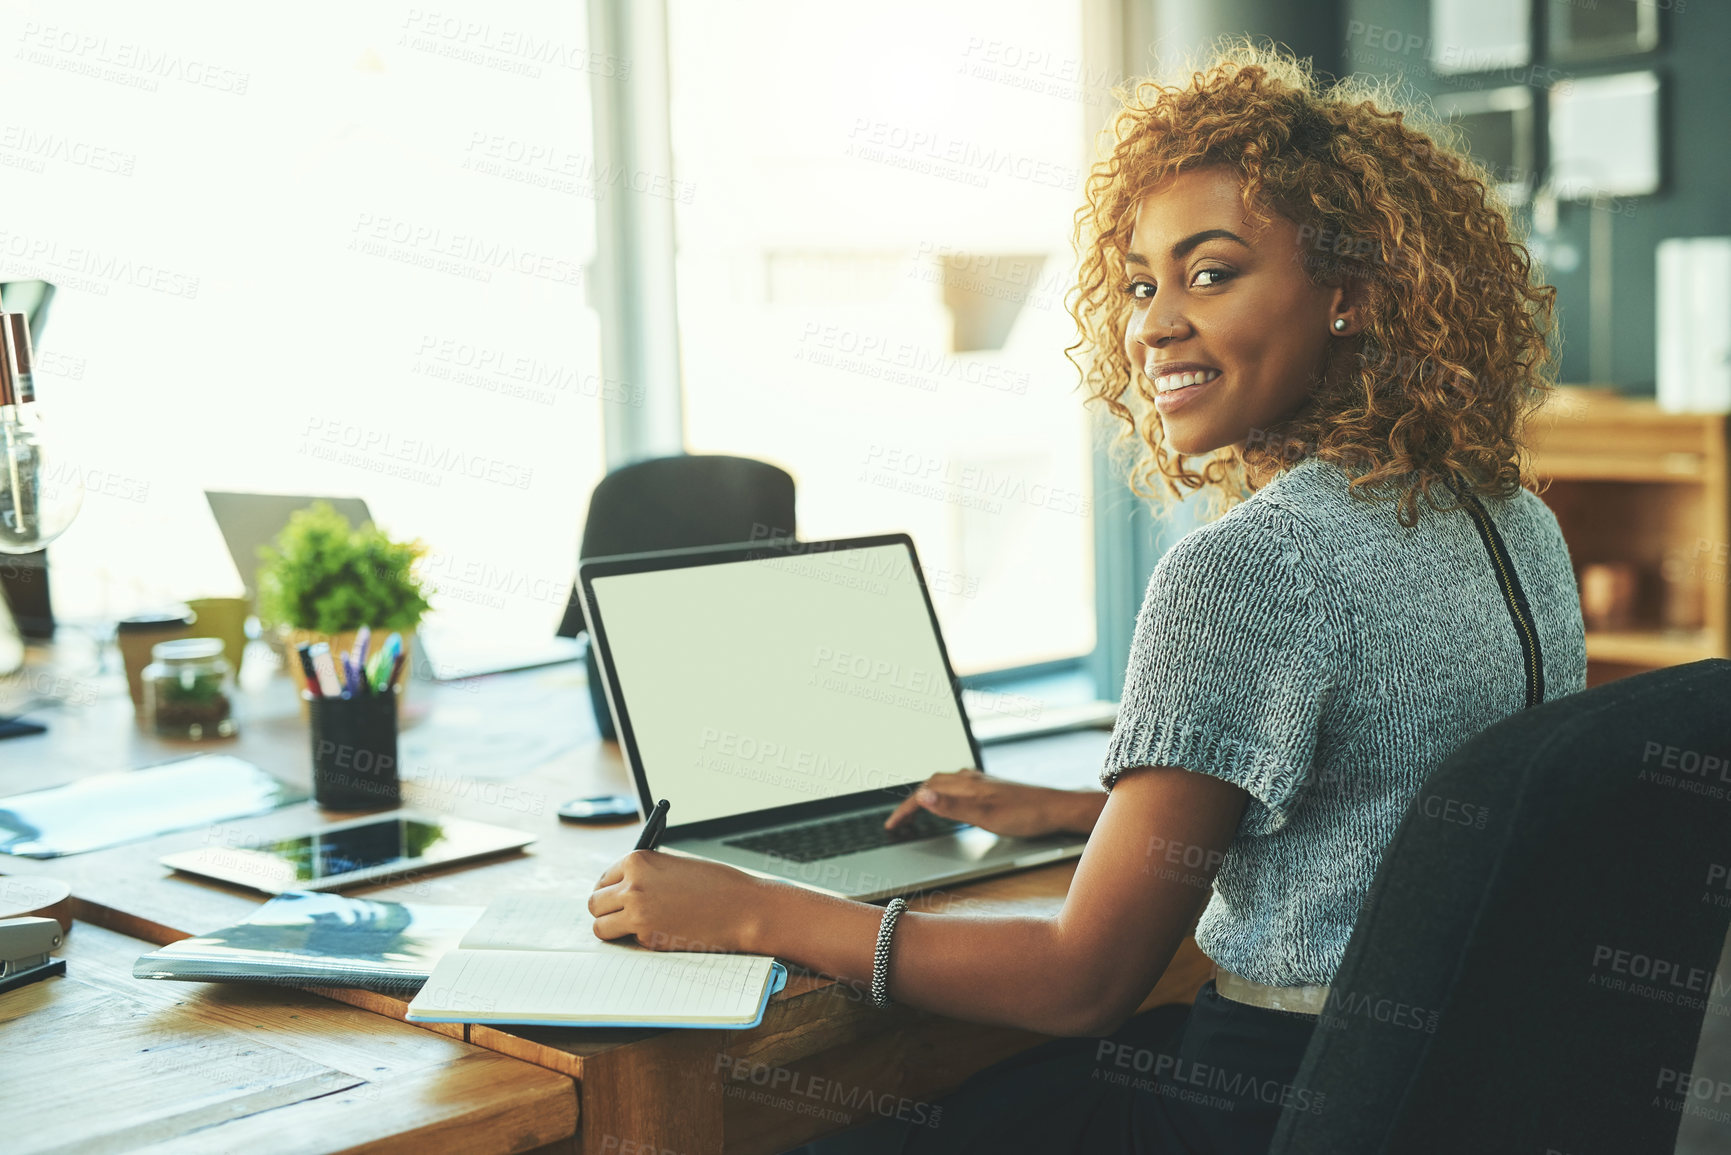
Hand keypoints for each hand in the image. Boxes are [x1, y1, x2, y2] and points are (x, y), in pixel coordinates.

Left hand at [588, 850, 775, 953]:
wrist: (743, 908)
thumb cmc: (716, 885)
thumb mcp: (674, 866)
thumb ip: (646, 874)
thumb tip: (622, 889)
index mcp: (638, 861)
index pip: (604, 878)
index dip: (610, 889)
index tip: (615, 897)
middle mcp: (632, 886)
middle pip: (595, 903)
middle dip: (606, 910)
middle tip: (620, 915)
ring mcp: (638, 914)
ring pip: (601, 927)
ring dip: (612, 928)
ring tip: (633, 927)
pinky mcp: (648, 939)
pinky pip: (628, 941)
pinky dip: (638, 939)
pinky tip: (661, 932)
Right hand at [884, 767, 1098, 838]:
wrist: (1057, 809)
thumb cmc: (1026, 815)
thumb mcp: (985, 816)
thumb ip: (952, 807)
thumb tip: (922, 796)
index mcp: (966, 785)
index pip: (925, 793)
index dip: (905, 810)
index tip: (892, 826)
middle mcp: (972, 779)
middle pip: (931, 784)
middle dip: (912, 800)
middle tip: (900, 820)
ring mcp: (983, 782)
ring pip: (946, 782)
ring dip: (928, 794)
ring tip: (918, 809)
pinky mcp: (993, 787)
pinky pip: (960, 784)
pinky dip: (946, 792)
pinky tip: (954, 798)